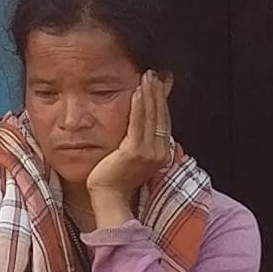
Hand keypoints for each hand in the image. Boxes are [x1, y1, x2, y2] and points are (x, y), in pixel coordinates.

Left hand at [83, 73, 176, 231]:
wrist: (108, 198)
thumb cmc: (117, 180)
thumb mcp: (136, 158)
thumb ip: (144, 143)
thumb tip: (150, 127)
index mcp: (162, 155)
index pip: (164, 122)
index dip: (162, 101)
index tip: (158, 84)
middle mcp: (159, 153)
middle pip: (160, 115)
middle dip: (157, 92)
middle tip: (154, 74)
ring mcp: (148, 152)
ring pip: (151, 116)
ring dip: (149, 93)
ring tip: (146, 77)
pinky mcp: (134, 151)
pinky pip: (138, 122)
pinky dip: (139, 105)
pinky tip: (136, 91)